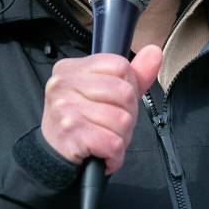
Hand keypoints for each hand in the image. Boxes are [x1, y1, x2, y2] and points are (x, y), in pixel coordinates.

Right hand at [41, 45, 161, 173]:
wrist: (54, 157)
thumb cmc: (82, 122)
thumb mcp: (106, 94)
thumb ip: (133, 74)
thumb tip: (154, 52)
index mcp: (72, 68)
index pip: (120, 66)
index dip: (128, 88)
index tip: (115, 104)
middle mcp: (64, 84)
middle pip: (124, 93)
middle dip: (127, 116)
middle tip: (111, 126)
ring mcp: (65, 107)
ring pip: (122, 120)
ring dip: (121, 138)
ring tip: (105, 140)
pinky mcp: (71, 133)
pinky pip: (113, 143)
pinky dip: (115, 155)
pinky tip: (103, 154)